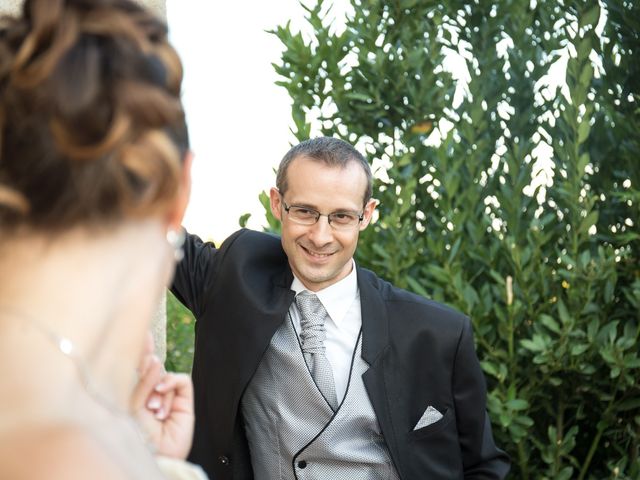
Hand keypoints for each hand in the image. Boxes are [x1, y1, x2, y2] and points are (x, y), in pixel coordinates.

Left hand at [131, 342, 193, 458]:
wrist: (155, 455)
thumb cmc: (136, 435)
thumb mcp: (132, 406)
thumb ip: (143, 382)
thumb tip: (156, 359)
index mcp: (135, 394)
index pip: (137, 369)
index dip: (139, 350)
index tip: (141, 333)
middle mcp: (152, 394)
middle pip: (153, 368)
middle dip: (148, 359)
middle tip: (145, 343)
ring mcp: (169, 397)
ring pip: (166, 375)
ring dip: (158, 389)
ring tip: (152, 409)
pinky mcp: (185, 402)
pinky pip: (181, 381)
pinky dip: (172, 384)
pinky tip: (162, 397)